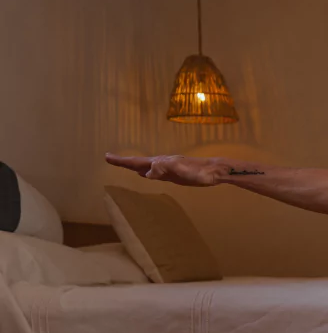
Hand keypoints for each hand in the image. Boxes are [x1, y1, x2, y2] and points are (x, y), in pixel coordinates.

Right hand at [104, 153, 222, 186]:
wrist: (214, 172)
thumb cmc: (198, 171)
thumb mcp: (180, 170)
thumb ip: (163, 169)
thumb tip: (146, 173)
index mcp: (160, 162)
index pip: (136, 161)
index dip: (121, 161)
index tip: (107, 156)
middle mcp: (161, 164)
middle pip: (138, 162)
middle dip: (123, 162)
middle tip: (108, 158)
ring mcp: (168, 169)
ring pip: (146, 167)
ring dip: (134, 166)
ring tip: (124, 165)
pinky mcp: (175, 176)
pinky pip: (156, 174)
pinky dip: (147, 173)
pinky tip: (146, 175)